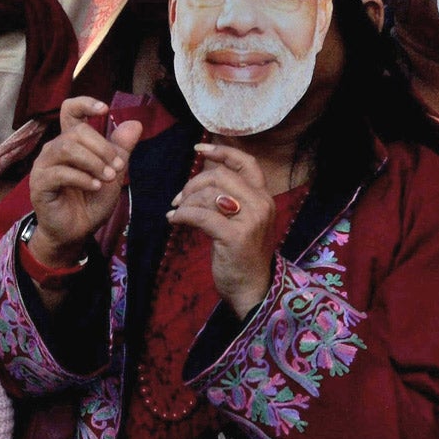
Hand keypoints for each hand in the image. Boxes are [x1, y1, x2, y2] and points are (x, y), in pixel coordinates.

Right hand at [29, 97, 141, 264]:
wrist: (77, 231)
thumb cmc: (91, 200)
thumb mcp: (113, 173)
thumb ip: (121, 149)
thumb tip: (135, 124)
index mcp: (70, 141)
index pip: (69, 110)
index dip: (84, 104)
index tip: (105, 109)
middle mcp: (54, 148)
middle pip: (75, 131)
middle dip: (102, 147)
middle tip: (118, 167)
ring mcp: (44, 165)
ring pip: (67, 147)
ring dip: (93, 161)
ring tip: (108, 177)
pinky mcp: (40, 183)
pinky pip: (60, 172)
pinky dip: (82, 178)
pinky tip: (95, 186)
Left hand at [169, 143, 276, 318]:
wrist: (252, 288)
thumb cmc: (240, 252)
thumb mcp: (240, 219)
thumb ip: (228, 196)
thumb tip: (203, 173)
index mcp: (264, 197)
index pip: (247, 163)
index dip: (222, 152)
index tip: (198, 150)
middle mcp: (262, 205)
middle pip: (220, 176)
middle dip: (193, 183)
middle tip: (179, 198)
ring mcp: (251, 220)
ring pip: (209, 194)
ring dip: (186, 201)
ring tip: (177, 212)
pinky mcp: (236, 237)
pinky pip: (201, 215)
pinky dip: (182, 215)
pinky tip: (174, 221)